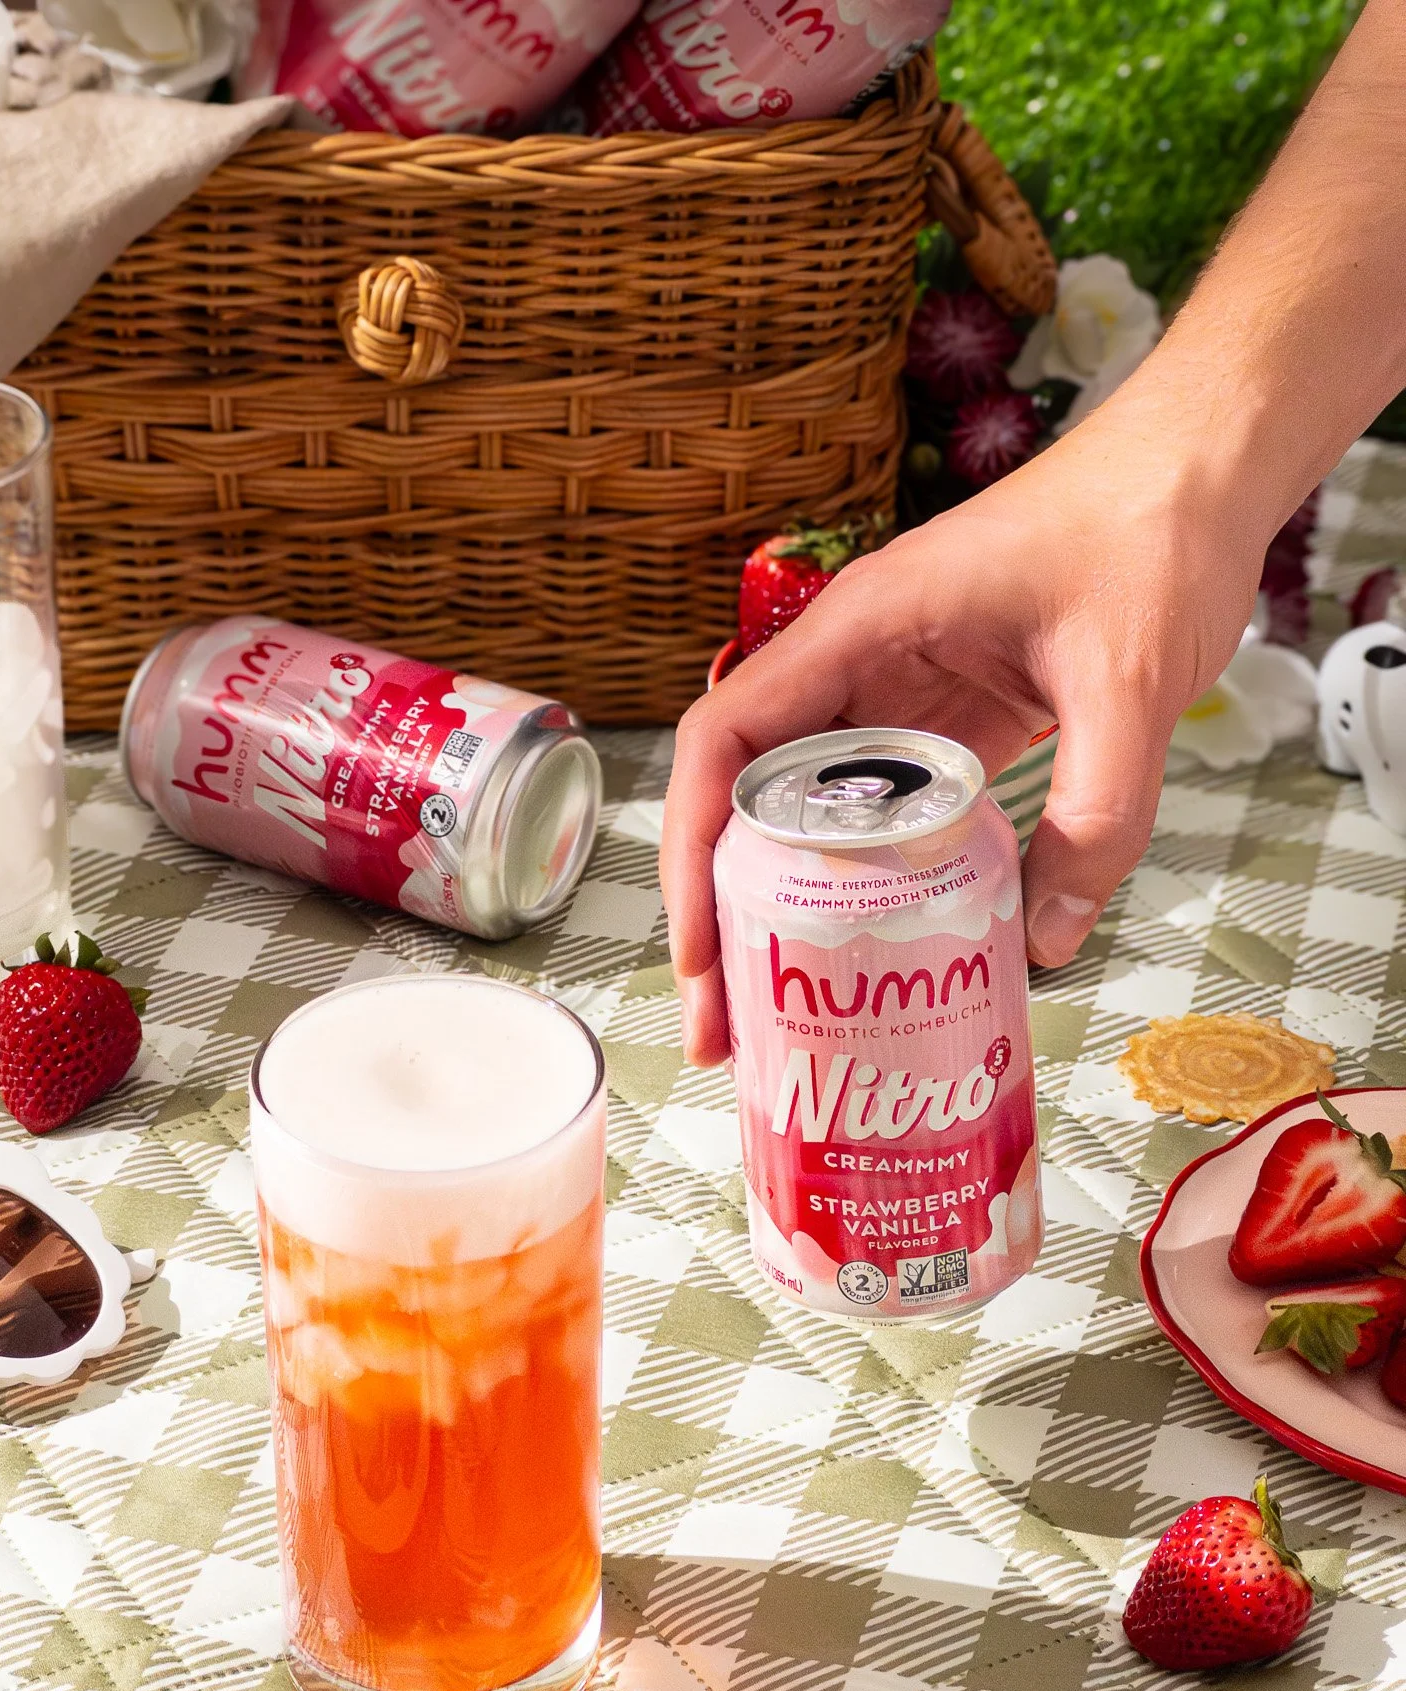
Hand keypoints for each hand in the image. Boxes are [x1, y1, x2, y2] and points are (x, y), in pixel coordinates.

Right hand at [660, 422, 1264, 1065]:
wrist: (1199, 469)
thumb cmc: (1148, 530)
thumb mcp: (1130, 681)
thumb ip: (1099, 814)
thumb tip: (1048, 941)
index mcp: (861, 629)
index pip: (729, 742)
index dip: (695, 851)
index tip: (701, 947)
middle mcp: (858, 661)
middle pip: (751, 793)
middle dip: (726, 908)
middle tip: (729, 1018)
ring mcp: (898, 688)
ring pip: (811, 809)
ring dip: (789, 903)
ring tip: (785, 1003)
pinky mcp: (947, 713)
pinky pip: (886, 808)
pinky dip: (871, 878)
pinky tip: (884, 943)